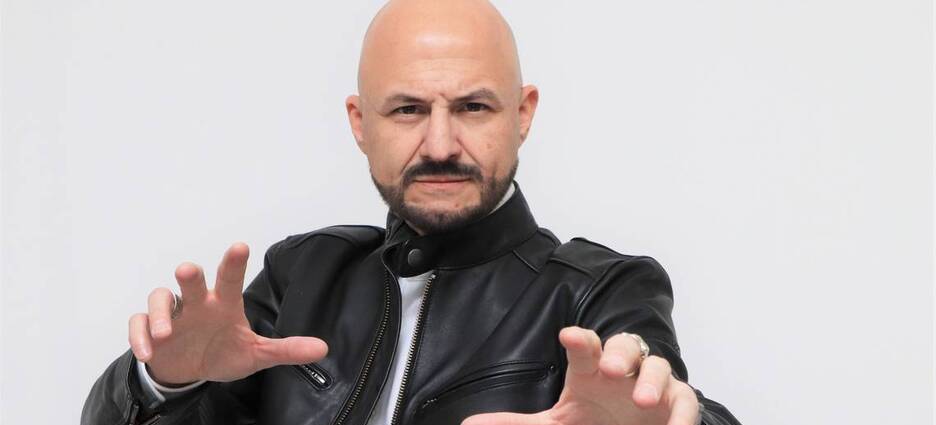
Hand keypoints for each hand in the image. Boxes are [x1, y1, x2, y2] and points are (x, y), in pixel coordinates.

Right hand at [127, 243, 327, 384]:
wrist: (191, 372)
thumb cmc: (223, 352)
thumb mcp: (256, 355)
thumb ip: (286, 350)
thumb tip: (322, 348)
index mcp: (223, 305)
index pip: (230, 279)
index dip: (234, 263)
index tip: (240, 246)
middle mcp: (197, 304)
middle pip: (191, 283)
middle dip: (190, 277)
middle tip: (188, 271)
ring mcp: (171, 316)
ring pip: (159, 299)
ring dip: (160, 313)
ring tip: (167, 332)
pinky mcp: (150, 333)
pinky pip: (138, 325)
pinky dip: (140, 335)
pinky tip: (148, 351)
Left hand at [462, 326, 698, 424]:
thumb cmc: (594, 420)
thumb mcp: (555, 424)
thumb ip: (517, 424)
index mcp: (592, 369)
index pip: (585, 346)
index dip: (579, 340)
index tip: (567, 336)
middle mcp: (624, 371)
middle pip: (626, 345)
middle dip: (619, 352)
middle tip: (608, 368)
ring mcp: (653, 385)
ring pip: (658, 367)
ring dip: (652, 380)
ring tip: (641, 398)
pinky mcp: (676, 404)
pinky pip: (685, 400)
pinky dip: (682, 410)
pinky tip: (673, 421)